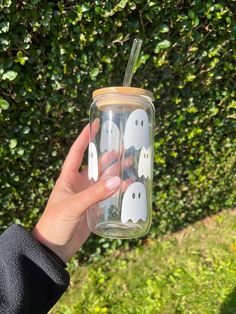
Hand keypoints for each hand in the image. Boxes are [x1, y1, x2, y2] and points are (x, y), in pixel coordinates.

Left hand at [32, 123, 120, 262]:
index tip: (94, 124)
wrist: (54, 248)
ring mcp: (88, 195)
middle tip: (125, 146)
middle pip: (97, 164)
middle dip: (110, 155)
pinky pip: (109, 195)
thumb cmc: (55, 223)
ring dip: (117, 171)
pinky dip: (119, 190)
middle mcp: (79, 183)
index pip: (76, 152)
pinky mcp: (95, 208)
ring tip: (131, 163)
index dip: (84, 137)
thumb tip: (118, 180)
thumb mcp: (74, 206)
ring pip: (106, 179)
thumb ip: (95, 194)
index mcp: (68, 177)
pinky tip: (130, 186)